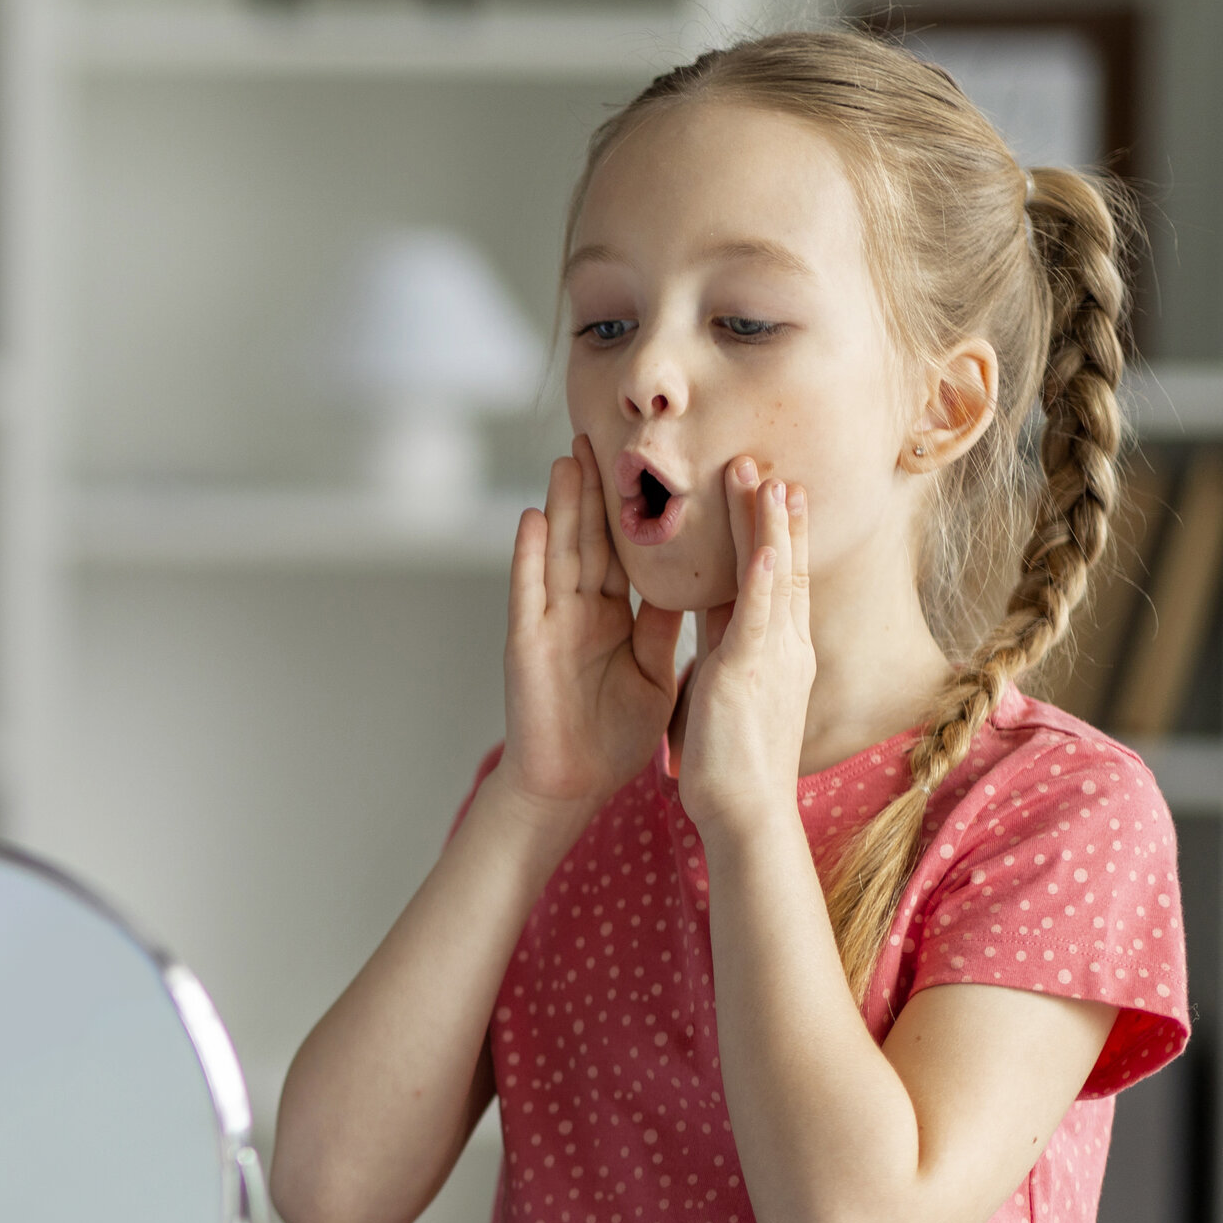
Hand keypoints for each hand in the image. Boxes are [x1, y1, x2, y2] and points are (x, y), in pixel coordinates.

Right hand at [500, 435, 683, 820]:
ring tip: (568, 457)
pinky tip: (531, 518)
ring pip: (560, 553)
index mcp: (612, 619)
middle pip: (590, 540)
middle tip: (599, 435)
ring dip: (561, 506)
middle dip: (594, 490)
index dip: (636, 511)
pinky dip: (527, 556)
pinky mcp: (526, 645)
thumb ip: (664, 628)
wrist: (571, 786)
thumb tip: (696, 585)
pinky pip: (528, 593)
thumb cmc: (610, 738)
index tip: (652, 465)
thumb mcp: (654, 673)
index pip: (626, 553)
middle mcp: (578, 613)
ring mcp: (550, 625)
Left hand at [677, 458, 815, 844]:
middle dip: (772, 514)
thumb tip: (715, 622)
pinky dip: (765, 576)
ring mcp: (772, 657)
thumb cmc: (734, 762)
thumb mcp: (728, 690)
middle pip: (781, 564)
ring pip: (774, 577)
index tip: (768, 492)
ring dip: (767, 525)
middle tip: (766, 464)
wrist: (747, 813)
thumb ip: (726, 651)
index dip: (771, 535)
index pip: (774, 579)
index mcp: (775, 651)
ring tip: (763, 475)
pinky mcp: (751, 673)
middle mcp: (784, 646)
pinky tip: (765, 542)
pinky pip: (759, 616)